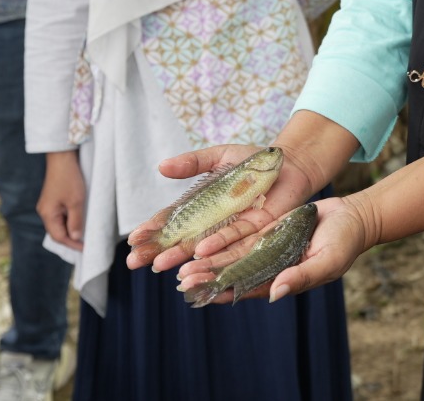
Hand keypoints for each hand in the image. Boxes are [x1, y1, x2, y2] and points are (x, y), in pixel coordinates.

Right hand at [37, 151, 86, 250]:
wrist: (62, 158)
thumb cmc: (69, 179)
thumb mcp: (76, 202)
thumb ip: (75, 222)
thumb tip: (75, 238)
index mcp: (47, 214)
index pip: (59, 237)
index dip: (72, 245)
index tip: (86, 249)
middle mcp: (44, 211)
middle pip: (56, 232)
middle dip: (70, 240)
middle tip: (85, 245)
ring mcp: (47, 205)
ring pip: (58, 224)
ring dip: (70, 230)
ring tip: (83, 236)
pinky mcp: (51, 200)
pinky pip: (59, 216)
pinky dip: (68, 221)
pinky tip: (78, 222)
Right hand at [127, 143, 320, 272]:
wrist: (290, 164)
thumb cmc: (254, 160)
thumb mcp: (219, 156)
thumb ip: (193, 163)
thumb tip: (161, 167)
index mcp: (203, 205)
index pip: (173, 220)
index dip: (153, 230)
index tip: (133, 240)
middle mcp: (214, 222)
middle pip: (181, 239)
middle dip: (157, 250)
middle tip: (133, 262)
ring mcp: (232, 229)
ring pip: (202, 246)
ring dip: (181, 257)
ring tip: (159, 266)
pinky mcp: (254, 231)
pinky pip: (233, 241)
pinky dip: (216, 246)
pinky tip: (198, 253)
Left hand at [175, 196, 371, 304]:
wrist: (354, 217)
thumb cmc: (345, 243)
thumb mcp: (328, 261)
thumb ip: (302, 277)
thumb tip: (276, 293)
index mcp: (285, 278)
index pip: (250, 288)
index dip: (227, 291)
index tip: (204, 294)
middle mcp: (273, 266)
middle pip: (236, 274)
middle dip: (210, 278)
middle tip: (182, 280)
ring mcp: (270, 249)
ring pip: (235, 257)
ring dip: (211, 262)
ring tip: (184, 265)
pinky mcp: (270, 231)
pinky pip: (243, 238)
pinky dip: (224, 242)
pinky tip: (204, 244)